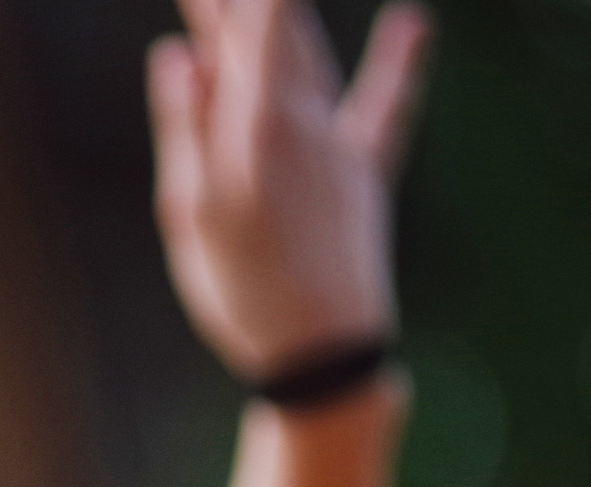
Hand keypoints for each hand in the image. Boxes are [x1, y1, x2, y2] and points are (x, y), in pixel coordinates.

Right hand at [148, 0, 432, 381]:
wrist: (323, 347)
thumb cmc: (240, 289)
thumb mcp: (190, 213)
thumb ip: (184, 127)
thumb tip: (177, 53)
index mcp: (251, 126)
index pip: (239, 26)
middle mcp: (300, 119)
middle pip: (269, 30)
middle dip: (241, 0)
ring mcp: (337, 141)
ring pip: (310, 53)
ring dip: (286, 10)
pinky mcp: (366, 170)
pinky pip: (385, 102)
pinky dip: (400, 58)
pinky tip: (413, 21)